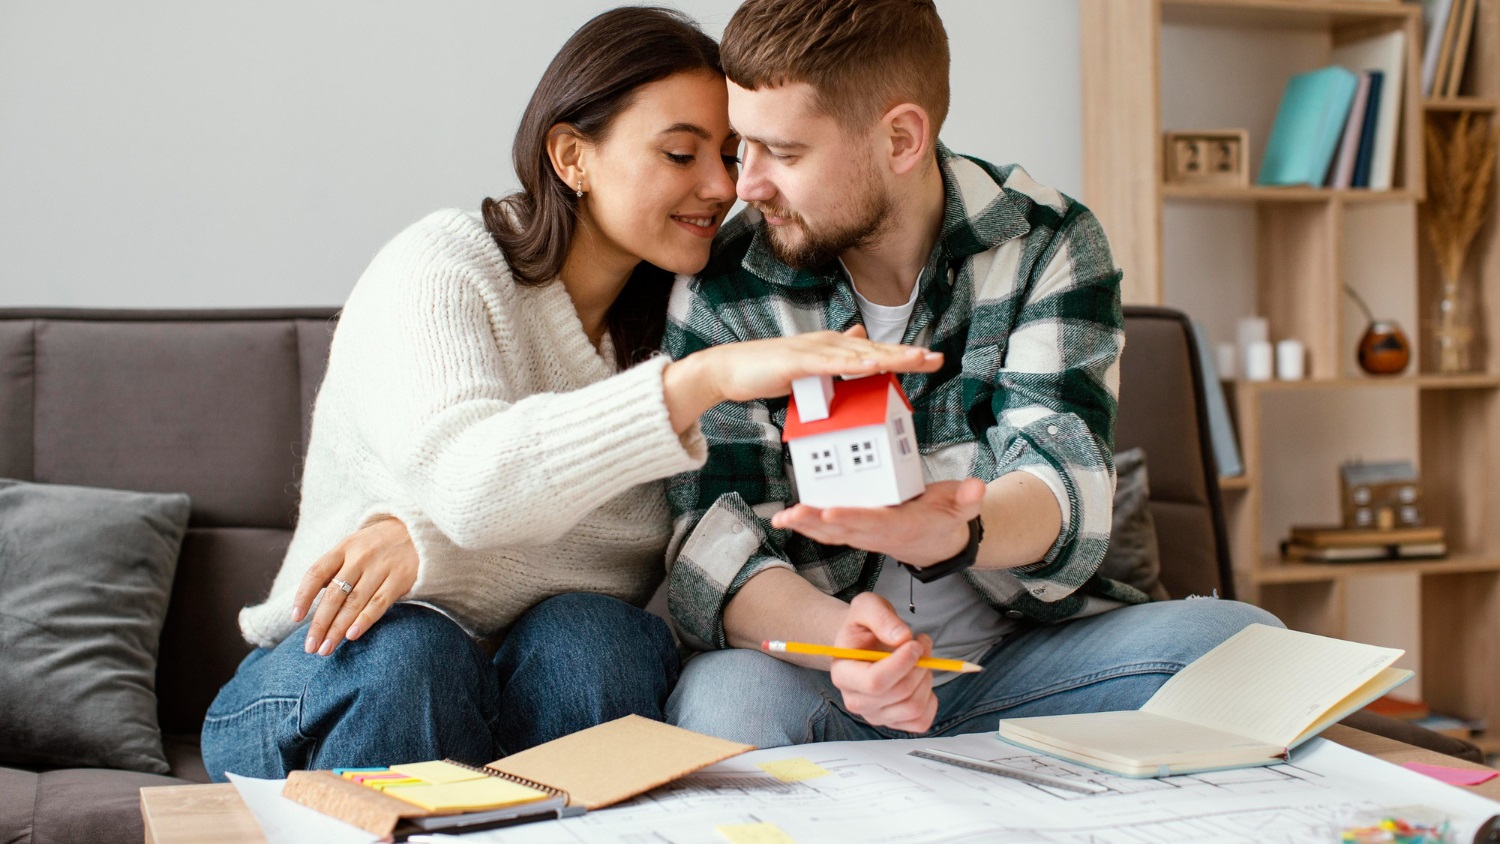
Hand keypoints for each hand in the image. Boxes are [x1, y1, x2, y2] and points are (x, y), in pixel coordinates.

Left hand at [291, 516, 418, 655]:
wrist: (419, 532)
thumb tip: (309, 600)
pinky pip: (379, 603)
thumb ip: (334, 568)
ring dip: (338, 628)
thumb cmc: (378, 545)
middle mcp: (360, 557)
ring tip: (326, 648)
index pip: (316, 573)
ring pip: (354, 603)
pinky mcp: (400, 579)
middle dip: (320, 623)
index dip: (303, 596)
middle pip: (334, 594)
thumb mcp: (354, 547)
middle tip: (310, 646)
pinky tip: (351, 635)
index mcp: (344, 548)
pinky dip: (364, 620)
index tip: (295, 618)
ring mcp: (381, 568)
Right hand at [706, 325, 942, 403]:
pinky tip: (873, 366)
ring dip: (888, 357)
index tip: (930, 359)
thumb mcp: (808, 365)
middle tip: (937, 359)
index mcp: (832, 347)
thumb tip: (861, 341)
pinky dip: (853, 364)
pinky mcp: (798, 362)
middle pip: (875, 350)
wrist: (729, 370)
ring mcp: (813, 351)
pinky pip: (830, 364)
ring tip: (916, 359)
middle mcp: (827, 343)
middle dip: (907, 355)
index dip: (903, 355)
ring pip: (859, 355)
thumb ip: (835, 357)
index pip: (875, 353)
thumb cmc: (767, 370)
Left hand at [771, 478, 985, 566]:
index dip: (852, 518)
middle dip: (817, 522)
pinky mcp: (857, 531)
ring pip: (832, 533)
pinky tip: (786, 519)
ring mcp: (865, 535)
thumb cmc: (947, 519)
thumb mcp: (963, 508)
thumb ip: (968, 500)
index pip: (875, 522)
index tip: (830, 511)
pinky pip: (829, 532)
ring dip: (806, 526)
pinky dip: (808, 526)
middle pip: (845, 529)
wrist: (940, 542)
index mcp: (902, 527)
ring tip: (782, 518)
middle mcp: (879, 534)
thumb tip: (977, 488)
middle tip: (793, 514)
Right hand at [830, 593, 936, 731]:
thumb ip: (881, 618)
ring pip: (914, 708)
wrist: (862, 644)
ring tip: (920, 660)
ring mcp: (875, 715)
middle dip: (920, 665)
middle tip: (921, 643)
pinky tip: (920, 680)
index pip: (875, 681)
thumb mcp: (866, 607)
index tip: (915, 644)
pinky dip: (930, 699)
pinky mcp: (894, 722)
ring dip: (926, 679)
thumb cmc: (863, 627)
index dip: (902, 663)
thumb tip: (902, 637)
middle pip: (900, 693)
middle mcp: (856, 701)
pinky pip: (921, 721)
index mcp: (843, 674)